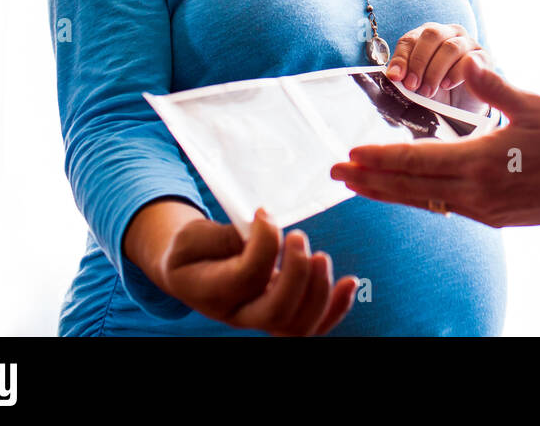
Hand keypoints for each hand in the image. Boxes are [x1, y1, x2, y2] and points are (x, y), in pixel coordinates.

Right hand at [158, 207, 357, 335]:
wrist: (190, 269)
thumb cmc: (194, 248)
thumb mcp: (196, 235)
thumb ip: (227, 235)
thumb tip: (264, 224)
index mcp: (213, 293)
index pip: (248, 277)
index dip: (264, 244)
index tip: (264, 214)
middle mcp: (240, 314)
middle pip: (278, 311)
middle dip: (297, 273)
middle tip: (297, 236)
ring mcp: (263, 318)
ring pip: (299, 325)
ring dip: (319, 290)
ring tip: (320, 256)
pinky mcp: (283, 313)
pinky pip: (313, 325)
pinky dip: (336, 307)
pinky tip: (350, 282)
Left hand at [331, 59, 539, 226]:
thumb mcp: (531, 105)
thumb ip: (494, 86)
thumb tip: (469, 62)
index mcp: (481, 161)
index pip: (417, 160)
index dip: (381, 157)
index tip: (352, 154)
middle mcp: (475, 191)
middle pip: (410, 186)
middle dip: (370, 179)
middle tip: (336, 172)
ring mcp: (482, 209)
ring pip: (422, 200)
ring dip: (387, 192)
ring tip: (358, 184)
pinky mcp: (490, 217)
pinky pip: (442, 206)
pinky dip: (416, 197)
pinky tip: (402, 191)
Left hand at [386, 22, 491, 100]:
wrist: (462, 107)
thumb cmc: (437, 91)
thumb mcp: (417, 83)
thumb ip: (406, 76)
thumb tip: (393, 75)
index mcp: (427, 36)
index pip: (410, 39)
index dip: (401, 58)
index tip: (396, 78)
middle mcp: (448, 33)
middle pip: (431, 35)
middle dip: (419, 62)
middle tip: (412, 86)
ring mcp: (467, 42)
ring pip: (450, 47)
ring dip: (435, 71)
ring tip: (428, 91)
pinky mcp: (483, 56)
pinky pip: (469, 59)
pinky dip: (455, 73)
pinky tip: (447, 85)